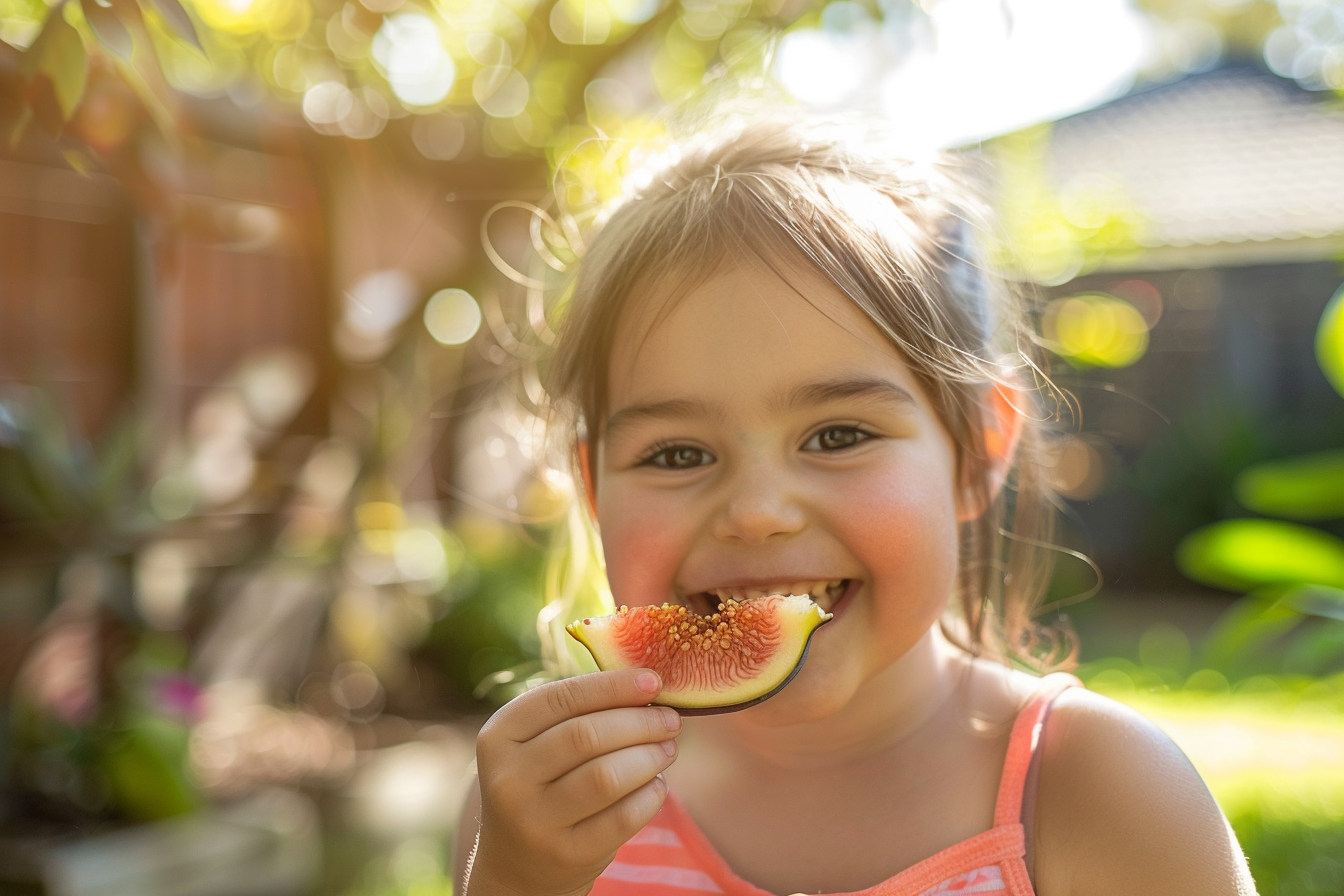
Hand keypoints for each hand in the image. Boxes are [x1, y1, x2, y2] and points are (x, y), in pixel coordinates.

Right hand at [467, 668, 680, 895]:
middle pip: (587, 736)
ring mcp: (534, 821)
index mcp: (499, 736)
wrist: (517, 862)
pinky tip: (657, 785)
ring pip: (606, 776)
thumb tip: (646, 685)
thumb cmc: (542, 784)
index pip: (562, 698)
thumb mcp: (537, 745)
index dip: (613, 686)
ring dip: (649, 757)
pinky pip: (622, 817)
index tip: (653, 681)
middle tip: (670, 720)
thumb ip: (578, 713)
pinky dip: (650, 796)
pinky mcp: (566, 854)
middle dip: (640, 723)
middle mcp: (508, 779)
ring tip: (667, 749)